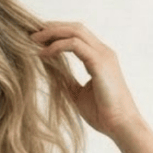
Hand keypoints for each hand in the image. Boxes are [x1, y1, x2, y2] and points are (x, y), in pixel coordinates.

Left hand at [31, 22, 143, 138]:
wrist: (120, 125)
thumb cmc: (103, 114)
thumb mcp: (79, 95)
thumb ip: (68, 82)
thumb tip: (52, 76)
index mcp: (99, 58)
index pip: (78, 36)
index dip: (58, 33)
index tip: (39, 40)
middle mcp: (103, 52)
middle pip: (75, 28)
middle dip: (53, 27)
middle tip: (32, 34)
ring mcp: (103, 55)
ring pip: (75, 31)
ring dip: (53, 32)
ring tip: (34, 39)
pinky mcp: (99, 62)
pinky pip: (75, 45)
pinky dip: (57, 46)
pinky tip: (43, 54)